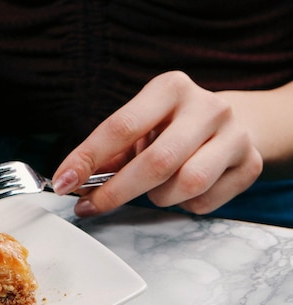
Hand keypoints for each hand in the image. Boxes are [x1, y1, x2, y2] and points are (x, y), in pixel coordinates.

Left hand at [52, 71, 263, 216]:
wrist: (233, 123)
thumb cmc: (172, 128)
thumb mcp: (140, 128)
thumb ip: (108, 154)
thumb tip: (73, 182)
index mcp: (170, 89)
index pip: (120, 126)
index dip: (87, 158)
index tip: (63, 182)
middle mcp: (206, 106)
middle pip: (155, 162)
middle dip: (115, 192)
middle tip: (90, 207)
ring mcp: (234, 134)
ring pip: (185, 184)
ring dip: (158, 197)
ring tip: (154, 189)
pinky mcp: (250, 163)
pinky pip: (204, 201)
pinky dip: (184, 205)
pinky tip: (182, 191)